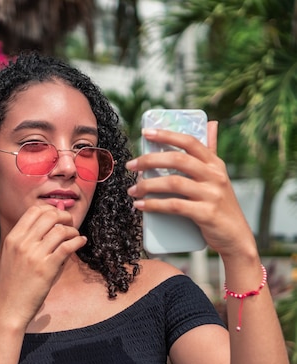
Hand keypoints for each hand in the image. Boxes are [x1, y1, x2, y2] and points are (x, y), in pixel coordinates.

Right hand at [0, 205, 86, 329]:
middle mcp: (22, 243)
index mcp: (13, 238)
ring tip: (75, 236)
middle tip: (70, 224)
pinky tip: (81, 242)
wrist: (8, 308)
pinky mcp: (47, 268)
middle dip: (65, 217)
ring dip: (73, 231)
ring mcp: (34, 255)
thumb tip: (48, 221)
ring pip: (60, 230)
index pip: (34, 211)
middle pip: (49, 216)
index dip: (50, 209)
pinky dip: (78, 241)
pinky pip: (67, 246)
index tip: (58, 217)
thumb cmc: (12, 283)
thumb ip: (27, 239)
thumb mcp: (12, 255)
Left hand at [126, 122, 256, 258]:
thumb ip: (211, 151)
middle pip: (177, 160)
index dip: (167, 134)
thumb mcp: (219, 175)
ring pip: (173, 183)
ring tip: (132, 190)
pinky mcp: (206, 214)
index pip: (190, 142)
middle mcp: (215, 176)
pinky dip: (154, 205)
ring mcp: (212, 195)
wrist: (236, 237)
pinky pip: (175, 206)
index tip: (146, 132)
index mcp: (215, 164)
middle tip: (130, 165)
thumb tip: (211, 123)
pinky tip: (140, 206)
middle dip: (149, 160)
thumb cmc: (220, 204)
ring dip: (147, 185)